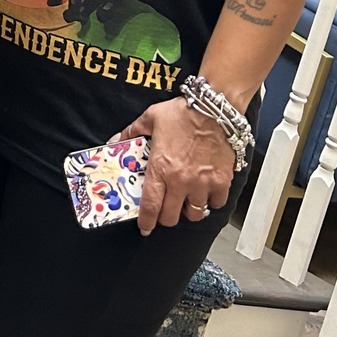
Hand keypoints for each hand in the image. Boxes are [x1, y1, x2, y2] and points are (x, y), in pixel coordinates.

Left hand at [110, 98, 234, 235]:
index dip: (146, 222)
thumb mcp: (150, 118)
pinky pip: (216, 203)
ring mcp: (203, 184)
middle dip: (167, 218)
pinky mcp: (222, 181)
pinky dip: (211, 201)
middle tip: (166, 210)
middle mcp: (180, 182)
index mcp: (160, 169)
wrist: (214, 108)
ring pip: (195, 214)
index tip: (145, 227)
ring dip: (189, 210)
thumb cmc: (182, 113)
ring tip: (187, 201)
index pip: (150, 206)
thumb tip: (114, 140)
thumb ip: (131, 132)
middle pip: (172, 217)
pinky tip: (207, 191)